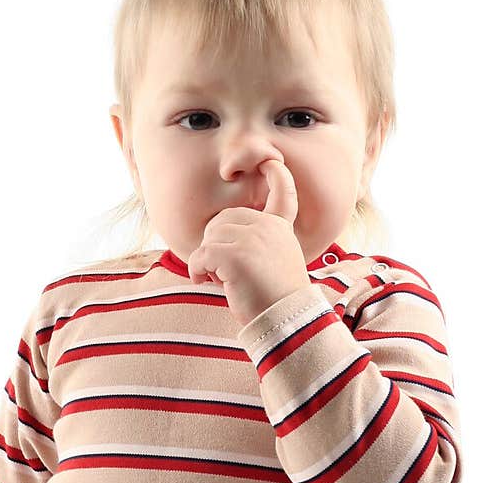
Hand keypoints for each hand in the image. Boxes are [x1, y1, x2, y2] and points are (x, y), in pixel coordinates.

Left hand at [187, 158, 312, 328]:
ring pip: (209, 238)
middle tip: (220, 270)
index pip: (283, 194)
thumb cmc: (275, 301)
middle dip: (214, 242)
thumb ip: (256, 244)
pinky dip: (196, 269)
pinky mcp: (236, 254)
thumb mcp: (274, 264)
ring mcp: (252, 238)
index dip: (278, 177)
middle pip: (223, 220)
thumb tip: (216, 242)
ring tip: (217, 279)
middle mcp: (268, 228)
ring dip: (205, 260)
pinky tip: (204, 281)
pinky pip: (200, 254)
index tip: (272, 161)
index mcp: (280, 229)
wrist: (286, 321)